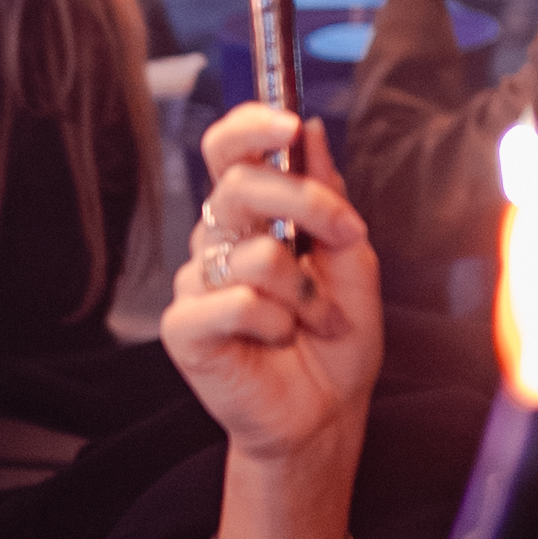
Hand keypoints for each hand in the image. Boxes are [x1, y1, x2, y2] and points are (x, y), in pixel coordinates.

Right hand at [166, 110, 379, 466]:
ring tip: (316, 322)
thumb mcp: (353, 260)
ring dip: (306, 293)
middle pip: (239, 185)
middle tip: (345, 234)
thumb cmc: (335, 340)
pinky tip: (279, 341)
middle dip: (304, 203)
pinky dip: (275, 323)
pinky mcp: (184, 326)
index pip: (229, 151)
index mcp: (252, 216)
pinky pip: (236, 303)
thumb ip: (330, 198)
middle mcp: (217, 241)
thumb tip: (311, 131)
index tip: (288, 125)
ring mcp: (196, 282)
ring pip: (254, 255)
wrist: (325, 413)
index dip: (249, 128)